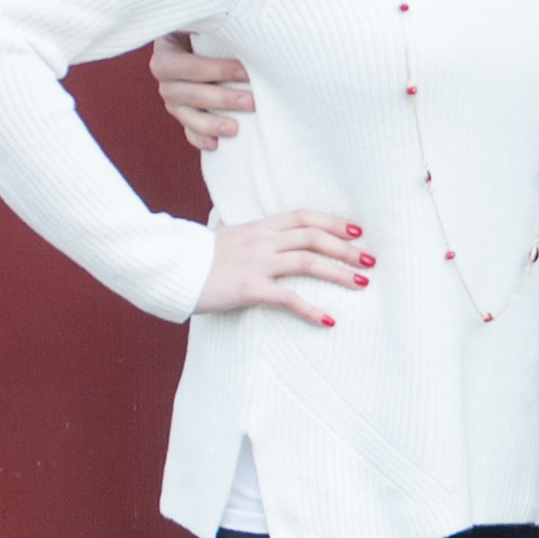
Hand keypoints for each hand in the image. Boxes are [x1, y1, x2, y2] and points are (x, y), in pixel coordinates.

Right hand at [153, 31, 258, 153]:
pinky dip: (200, 138)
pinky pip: (188, 131)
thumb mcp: (204, 21)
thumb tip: (241, 20)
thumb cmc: (209, 29)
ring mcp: (173, 100)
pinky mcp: (184, 115)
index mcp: (166, 53)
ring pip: (186, 116)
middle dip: (221, 99)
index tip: (247, 73)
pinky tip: (216, 145)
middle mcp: (165, 79)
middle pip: (187, 93)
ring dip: (210, 123)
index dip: (215, 70)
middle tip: (252, 102)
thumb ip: (213, 22)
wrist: (201, 42)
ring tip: (235, 129)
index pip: (185, 66)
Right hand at [197, 208, 369, 324]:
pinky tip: (328, 320)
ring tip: (362, 283)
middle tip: (370, 259)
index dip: (332, 222)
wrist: (168, 268)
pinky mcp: (250, 287)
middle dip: (346, 247)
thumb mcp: (222, 237)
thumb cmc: (194, 257)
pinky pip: (287, 298)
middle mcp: (261, 241)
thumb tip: (242, 227)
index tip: (356, 229)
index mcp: (257, 227)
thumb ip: (241, 234)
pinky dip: (310, 309)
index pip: (303, 217)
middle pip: (313, 237)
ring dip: (339, 272)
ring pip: (308, 262)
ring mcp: (256, 263)